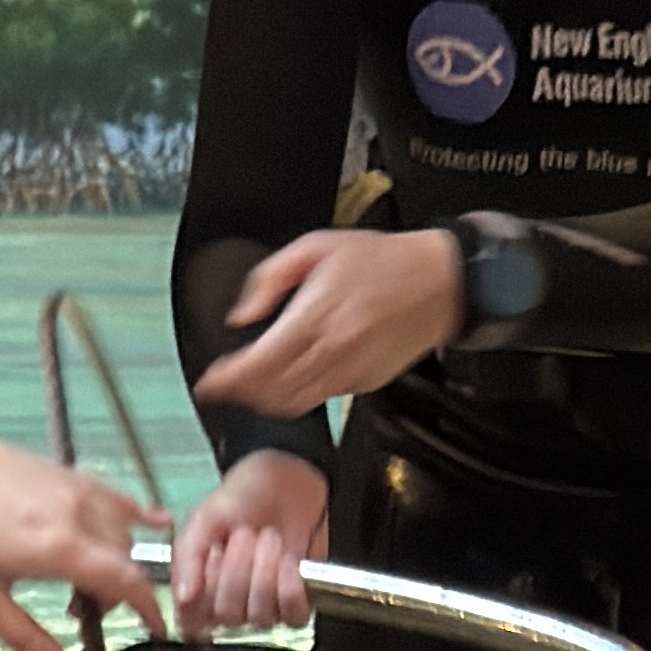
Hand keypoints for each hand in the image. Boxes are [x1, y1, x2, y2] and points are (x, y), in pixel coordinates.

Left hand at [0, 436, 160, 650]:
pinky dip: (131, 512)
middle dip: (118, 590)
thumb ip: (28, 640)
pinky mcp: (63, 472)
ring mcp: (72, 487)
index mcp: (58, 548)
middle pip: (125, 558)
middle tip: (83, 609)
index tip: (154, 628)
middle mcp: (75, 513)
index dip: (148, 609)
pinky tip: (147, 520)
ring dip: (118, 556)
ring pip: (122, 527)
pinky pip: (112, 493)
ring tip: (83, 576)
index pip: (126, 581)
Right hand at [168, 447, 331, 634]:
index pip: (191, 619)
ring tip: (268, 538)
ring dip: (265, 571)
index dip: (204, 590)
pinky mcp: (295, 604)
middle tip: (245, 534)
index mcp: (197, 586)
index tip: (213, 553)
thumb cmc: (244, 495)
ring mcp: (262, 606)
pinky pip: (292, 617)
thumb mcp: (205, 515)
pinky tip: (288, 561)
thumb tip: (182, 596)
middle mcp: (227, 602)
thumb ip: (187, 554)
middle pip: (228, 615)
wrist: (288, 480)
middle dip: (239, 570)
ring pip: (260, 616)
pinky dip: (291, 588)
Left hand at [194, 225, 467, 433]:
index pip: (259, 363)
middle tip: (225, 386)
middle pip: (272, 391)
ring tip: (252, 388)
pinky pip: (322, 398)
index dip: (228, 380)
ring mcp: (352, 371)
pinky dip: (298, 395)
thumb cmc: (384, 261)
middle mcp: (334, 349)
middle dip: (241, 394)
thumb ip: (270, 279)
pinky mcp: (366, 384)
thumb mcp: (316, 246)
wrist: (440, 282)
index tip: (209, 384)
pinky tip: (292, 379)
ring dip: (266, 401)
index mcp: (317, 315)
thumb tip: (243, 314)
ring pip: (295, 404)